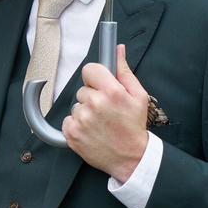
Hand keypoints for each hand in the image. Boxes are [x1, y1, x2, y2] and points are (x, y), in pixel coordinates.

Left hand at [66, 44, 154, 180]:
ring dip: (85, 113)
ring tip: (100, 123)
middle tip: (106, 111)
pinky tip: (91, 131)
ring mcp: (82, 119)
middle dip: (92, 97)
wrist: (130, 158)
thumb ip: (124, 71)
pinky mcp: (72, 133)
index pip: (90, 69)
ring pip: (76, 106)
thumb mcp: (138, 95)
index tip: (99, 85)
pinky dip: (77, 125)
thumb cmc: (133, 127)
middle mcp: (95, 104)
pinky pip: (68, 120)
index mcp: (111, 91)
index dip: (95, 77)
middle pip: (82, 89)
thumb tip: (117, 50)